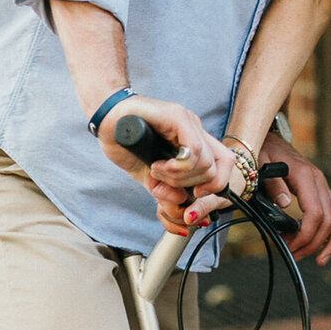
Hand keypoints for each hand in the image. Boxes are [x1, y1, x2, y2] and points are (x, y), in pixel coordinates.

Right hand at [97, 94, 233, 235]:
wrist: (106, 120)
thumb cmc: (126, 145)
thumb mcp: (151, 179)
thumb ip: (168, 193)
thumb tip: (186, 212)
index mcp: (195, 144)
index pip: (224, 168)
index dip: (214, 190)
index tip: (193, 199)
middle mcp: (197, 132)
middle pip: (217, 171)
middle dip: (191, 189)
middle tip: (164, 185)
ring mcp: (189, 122)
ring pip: (206, 164)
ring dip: (178, 178)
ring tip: (156, 171)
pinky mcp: (177, 117)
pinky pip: (193, 151)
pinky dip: (176, 168)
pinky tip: (157, 166)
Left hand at [258, 128, 330, 264]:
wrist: (269, 139)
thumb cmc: (262, 152)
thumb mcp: (260, 164)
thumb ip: (272, 183)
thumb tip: (285, 204)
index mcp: (306, 176)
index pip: (315, 213)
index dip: (306, 235)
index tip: (291, 247)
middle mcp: (319, 180)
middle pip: (330, 219)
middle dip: (315, 243)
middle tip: (296, 256)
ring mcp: (322, 185)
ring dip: (330, 241)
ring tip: (318, 259)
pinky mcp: (321, 190)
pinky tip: (320, 245)